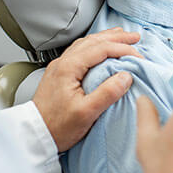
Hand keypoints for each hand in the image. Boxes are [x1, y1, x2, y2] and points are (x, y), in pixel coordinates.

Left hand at [32, 27, 141, 151]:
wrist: (34, 136)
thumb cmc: (58, 127)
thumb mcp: (86, 113)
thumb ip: (107, 93)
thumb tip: (126, 76)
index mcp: (69, 67)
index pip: (101, 49)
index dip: (122, 49)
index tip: (138, 56)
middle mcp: (63, 62)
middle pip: (94, 41)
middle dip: (116, 37)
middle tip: (135, 37)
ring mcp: (60, 66)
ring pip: (86, 43)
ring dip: (106, 38)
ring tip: (121, 36)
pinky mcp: (59, 73)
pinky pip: (80, 50)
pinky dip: (95, 45)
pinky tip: (100, 48)